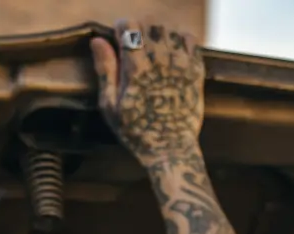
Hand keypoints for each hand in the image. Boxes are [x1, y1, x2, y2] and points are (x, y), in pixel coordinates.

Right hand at [90, 19, 203, 167]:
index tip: (119, 39)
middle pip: (150, 22)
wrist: (170, 149)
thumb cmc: (136, 132)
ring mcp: (181, 64)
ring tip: (154, 51)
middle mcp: (160, 60)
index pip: (129, 26)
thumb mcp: (111, 107)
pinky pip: (190, 39)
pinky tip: (172, 54)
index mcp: (136, 68)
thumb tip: (97, 41)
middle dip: (140, 30)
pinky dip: (180, 40)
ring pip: (170, 28)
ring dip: (159, 34)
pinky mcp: (196, 70)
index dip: (122, 28)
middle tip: (136, 47)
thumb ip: (105, 70)